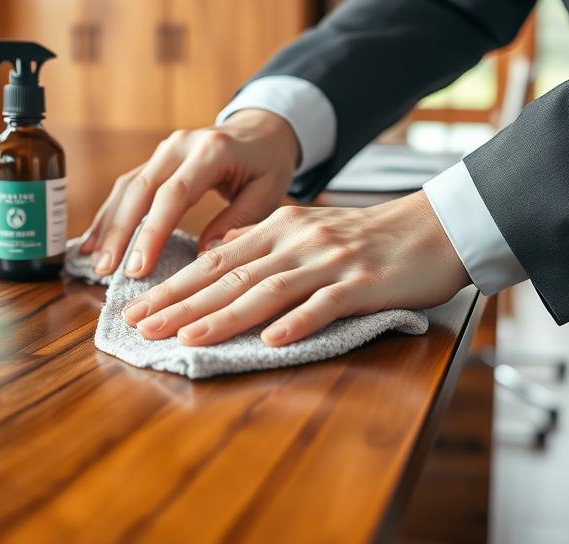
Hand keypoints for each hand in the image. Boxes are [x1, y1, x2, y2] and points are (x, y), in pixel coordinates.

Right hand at [80, 110, 299, 277]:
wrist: (263, 129)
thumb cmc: (269, 164)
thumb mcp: (268, 193)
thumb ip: (238, 222)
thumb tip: (202, 257)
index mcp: (213, 150)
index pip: (175, 193)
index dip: (153, 232)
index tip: (139, 268)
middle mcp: (182, 144)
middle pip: (142, 189)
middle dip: (121, 232)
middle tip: (107, 270)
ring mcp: (165, 149)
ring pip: (128, 187)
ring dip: (110, 225)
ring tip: (95, 262)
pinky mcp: (156, 159)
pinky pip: (128, 186)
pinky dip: (111, 214)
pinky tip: (96, 241)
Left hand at [122, 191, 470, 346]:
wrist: (432, 227)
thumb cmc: (367, 238)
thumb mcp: (308, 232)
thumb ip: (263, 246)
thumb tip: (216, 261)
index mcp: (278, 229)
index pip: (214, 261)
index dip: (173, 285)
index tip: (136, 308)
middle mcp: (297, 241)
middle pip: (230, 275)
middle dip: (181, 303)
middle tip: (140, 327)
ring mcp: (330, 261)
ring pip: (268, 289)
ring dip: (225, 315)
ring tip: (188, 336)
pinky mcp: (363, 282)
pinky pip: (326, 304)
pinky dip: (297, 321)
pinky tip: (271, 340)